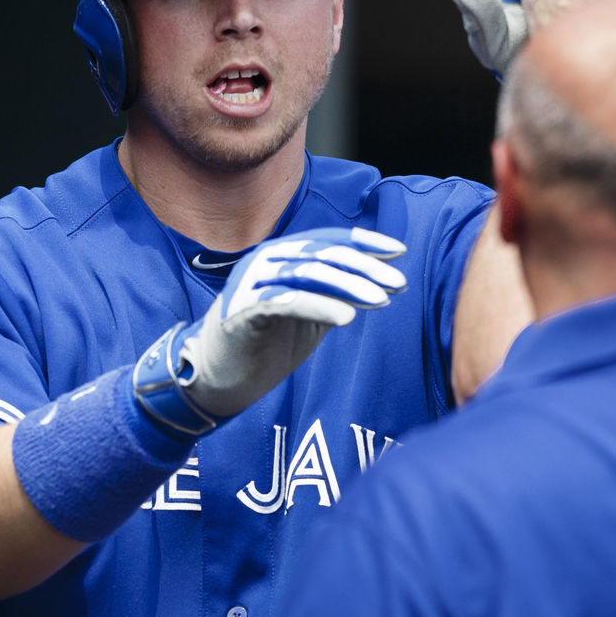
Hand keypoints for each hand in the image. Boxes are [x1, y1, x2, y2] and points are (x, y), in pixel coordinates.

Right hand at [133, 227, 406, 433]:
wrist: (216, 377)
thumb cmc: (267, 342)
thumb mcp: (309, 312)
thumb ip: (336, 293)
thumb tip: (380, 279)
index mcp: (282, 255)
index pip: (328, 239)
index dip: (364, 242)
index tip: (398, 252)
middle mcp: (267, 260)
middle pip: (322, 255)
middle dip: (365, 268)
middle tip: (398, 283)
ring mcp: (252, 282)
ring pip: (307, 274)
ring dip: (348, 286)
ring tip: (381, 300)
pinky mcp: (242, 309)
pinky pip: (285, 302)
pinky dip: (319, 306)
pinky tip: (347, 317)